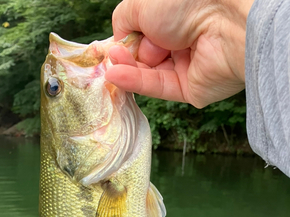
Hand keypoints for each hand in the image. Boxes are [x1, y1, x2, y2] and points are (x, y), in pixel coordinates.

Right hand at [105, 0, 253, 107]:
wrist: (225, 22)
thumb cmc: (186, 2)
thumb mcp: (142, 3)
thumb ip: (123, 21)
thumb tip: (117, 43)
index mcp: (174, 16)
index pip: (141, 33)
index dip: (124, 41)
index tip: (110, 48)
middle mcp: (182, 39)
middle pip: (144, 55)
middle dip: (127, 55)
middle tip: (116, 55)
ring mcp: (187, 65)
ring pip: (148, 73)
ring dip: (128, 69)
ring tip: (113, 66)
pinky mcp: (190, 89)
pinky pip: (159, 87)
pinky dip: (136, 83)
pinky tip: (117, 77)